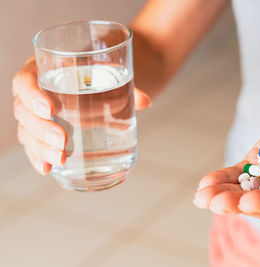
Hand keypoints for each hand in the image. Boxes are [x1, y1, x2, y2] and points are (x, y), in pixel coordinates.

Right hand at [12, 57, 151, 174]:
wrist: (103, 78)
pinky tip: (48, 168)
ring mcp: (37, 114)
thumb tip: (145, 102)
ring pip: (27, 132)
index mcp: (43, 69)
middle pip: (24, 111)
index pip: (24, 81)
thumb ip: (127, 84)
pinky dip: (40, 157)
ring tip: (61, 158)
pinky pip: (35, 145)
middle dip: (41, 129)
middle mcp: (35, 92)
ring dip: (41, 148)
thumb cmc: (101, 71)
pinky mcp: (45, 131)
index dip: (32, 95)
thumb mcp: (112, 72)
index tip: (51, 110)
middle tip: (63, 141)